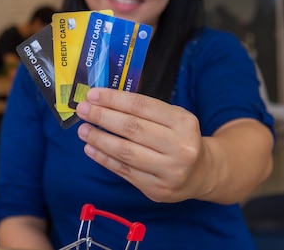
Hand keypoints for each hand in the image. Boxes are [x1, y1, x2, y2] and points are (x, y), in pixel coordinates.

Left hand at [75, 88, 209, 202]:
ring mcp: (169, 171)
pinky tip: (91, 149)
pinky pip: (124, 171)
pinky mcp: (157, 189)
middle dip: (102, 117)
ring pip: (125, 152)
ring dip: (99, 139)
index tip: (92, 94)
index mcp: (183, 122)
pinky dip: (104, 159)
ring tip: (83, 130)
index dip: (114, 99)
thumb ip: (143, 110)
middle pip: (132, 128)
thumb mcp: (173, 118)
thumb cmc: (179, 138)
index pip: (142, 106)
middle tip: (83, 110)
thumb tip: (102, 101)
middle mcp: (179, 147)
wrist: (200, 173)